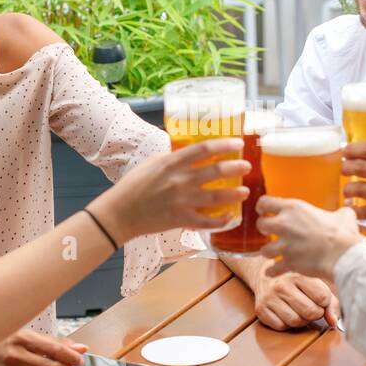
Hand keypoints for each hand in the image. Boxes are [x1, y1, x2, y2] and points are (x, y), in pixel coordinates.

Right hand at [92, 138, 248, 243]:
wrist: (119, 213)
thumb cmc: (132, 185)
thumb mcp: (151, 163)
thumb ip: (172, 158)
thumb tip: (189, 153)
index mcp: (172, 162)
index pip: (204, 149)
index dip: (224, 145)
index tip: (238, 143)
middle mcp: (180, 180)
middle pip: (216, 171)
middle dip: (235, 168)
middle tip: (246, 166)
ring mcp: (182, 201)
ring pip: (216, 197)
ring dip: (234, 194)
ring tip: (245, 192)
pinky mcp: (181, 219)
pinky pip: (206, 222)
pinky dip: (220, 221)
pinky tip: (229, 217)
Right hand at [252, 269, 340, 330]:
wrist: (263, 274)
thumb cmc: (295, 281)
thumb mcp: (314, 284)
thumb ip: (330, 302)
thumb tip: (334, 322)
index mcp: (299, 275)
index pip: (322, 297)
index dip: (325, 304)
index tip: (320, 300)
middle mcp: (282, 285)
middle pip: (310, 312)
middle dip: (315, 314)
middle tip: (311, 308)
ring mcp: (270, 297)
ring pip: (296, 321)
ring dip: (301, 321)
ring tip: (299, 311)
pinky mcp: (261, 309)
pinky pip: (281, 326)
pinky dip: (287, 324)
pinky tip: (286, 313)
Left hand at [256, 198, 362, 280]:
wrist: (345, 256)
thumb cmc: (345, 234)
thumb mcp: (344, 215)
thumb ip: (340, 210)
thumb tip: (347, 210)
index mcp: (294, 209)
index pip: (265, 202)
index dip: (263, 207)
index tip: (265, 211)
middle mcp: (285, 225)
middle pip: (260, 225)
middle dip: (265, 229)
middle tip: (271, 232)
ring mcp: (286, 246)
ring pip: (264, 250)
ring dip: (269, 251)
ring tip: (274, 252)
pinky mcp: (289, 263)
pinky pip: (273, 269)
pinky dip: (272, 271)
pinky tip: (273, 270)